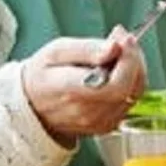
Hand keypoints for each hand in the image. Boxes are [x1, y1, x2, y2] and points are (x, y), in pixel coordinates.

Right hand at [22, 26, 146, 146]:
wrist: (31, 105)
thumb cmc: (43, 74)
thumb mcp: (56, 51)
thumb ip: (88, 49)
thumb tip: (115, 48)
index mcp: (69, 91)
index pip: (114, 84)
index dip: (128, 60)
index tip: (124, 39)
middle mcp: (85, 113)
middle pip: (129, 88)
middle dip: (134, 59)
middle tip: (124, 40)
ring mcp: (97, 123)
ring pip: (134, 93)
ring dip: (134, 68)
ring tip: (118, 53)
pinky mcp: (106, 125)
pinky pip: (131, 101)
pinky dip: (131, 81)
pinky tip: (117, 70)